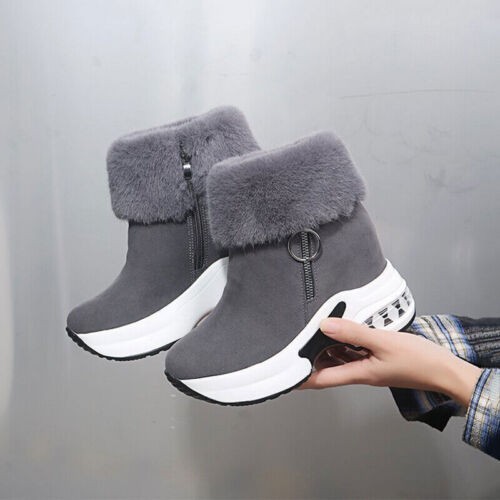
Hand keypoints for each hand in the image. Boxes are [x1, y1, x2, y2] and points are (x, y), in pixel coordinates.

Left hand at [300, 318, 481, 406]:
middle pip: (328, 368)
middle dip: (310, 359)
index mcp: (358, 374)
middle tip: (294, 344)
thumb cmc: (418, 361)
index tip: (283, 374)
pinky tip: (341, 331)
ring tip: (312, 333)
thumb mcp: (383, 342)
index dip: (301, 378)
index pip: (321, 379)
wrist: (444, 370)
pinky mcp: (377, 360)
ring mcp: (368, 366)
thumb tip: (325, 326)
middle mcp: (360, 372)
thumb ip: (353, 333)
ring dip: (327, 349)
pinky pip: (354, 352)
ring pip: (340, 359)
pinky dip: (344, 343)